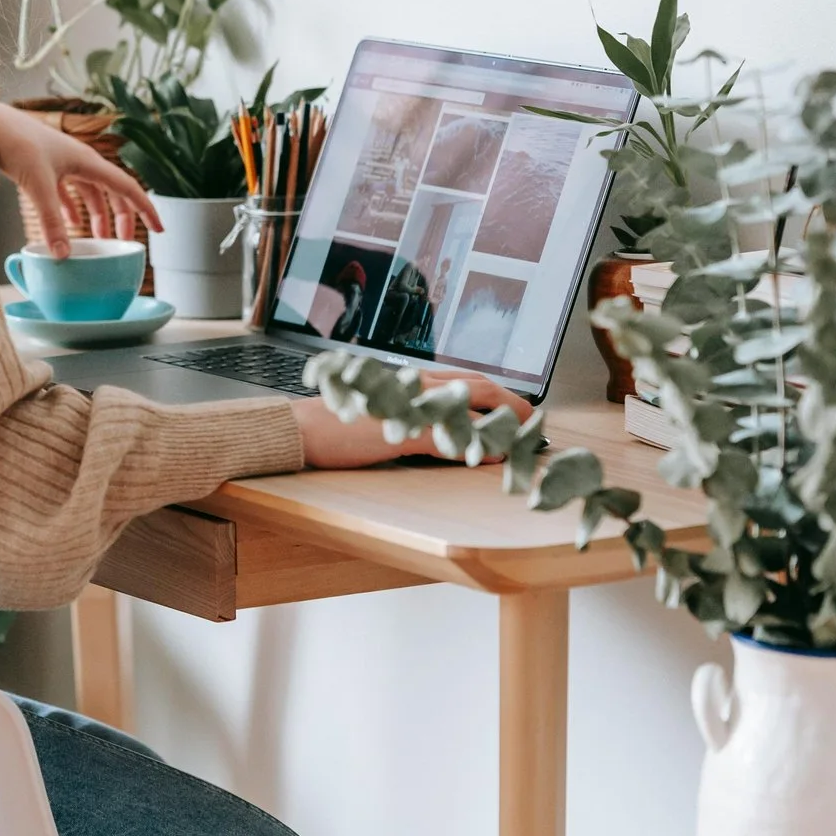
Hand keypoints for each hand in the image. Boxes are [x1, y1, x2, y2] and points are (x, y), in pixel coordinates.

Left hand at [0, 100, 161, 255]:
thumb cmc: (16, 144)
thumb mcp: (38, 186)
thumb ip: (52, 222)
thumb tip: (65, 255)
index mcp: (88, 161)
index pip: (128, 187)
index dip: (146, 209)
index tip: (160, 229)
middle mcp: (80, 160)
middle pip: (112, 191)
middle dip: (122, 217)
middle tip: (124, 241)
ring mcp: (62, 162)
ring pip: (90, 191)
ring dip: (97, 214)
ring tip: (97, 238)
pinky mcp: (44, 166)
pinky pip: (68, 189)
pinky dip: (72, 207)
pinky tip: (69, 222)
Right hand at [292, 370, 536, 468]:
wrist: (300, 428)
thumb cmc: (335, 424)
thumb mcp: (378, 415)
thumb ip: (411, 419)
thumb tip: (442, 431)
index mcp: (409, 380)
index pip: (465, 379)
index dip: (497, 392)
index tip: (518, 408)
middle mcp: (414, 387)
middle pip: (477, 386)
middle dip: (512, 402)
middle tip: (536, 422)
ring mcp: (409, 408)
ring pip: (469, 406)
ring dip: (502, 421)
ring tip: (527, 437)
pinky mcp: (401, 432)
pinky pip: (446, 438)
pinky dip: (473, 447)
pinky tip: (491, 457)